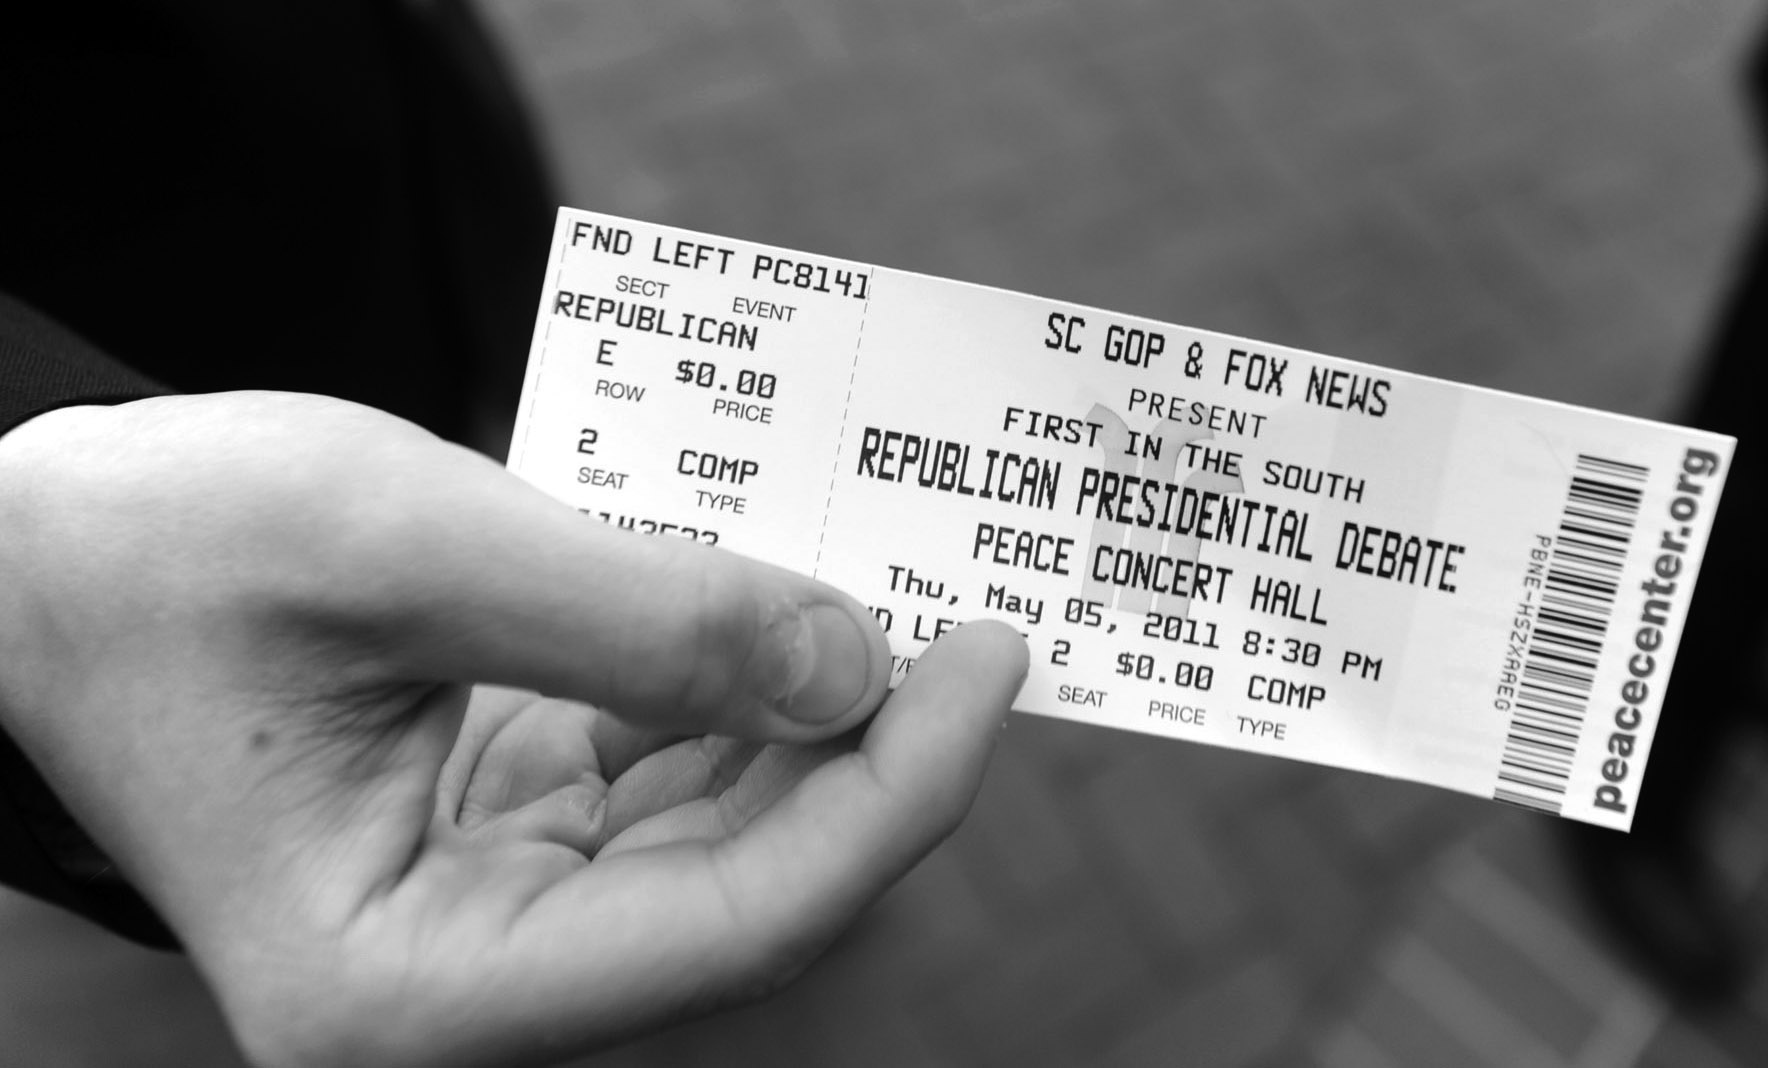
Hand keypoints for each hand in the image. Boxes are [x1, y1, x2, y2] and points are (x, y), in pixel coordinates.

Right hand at [0, 392, 1027, 1067]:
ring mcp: (489, 911)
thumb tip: (853, 657)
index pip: (734, 927)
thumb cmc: (156, 556)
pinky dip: (734, 691)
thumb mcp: (397, 545)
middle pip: (749, 892)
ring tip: (904, 596)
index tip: (989, 663)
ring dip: (816, 719)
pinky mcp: (505, 832)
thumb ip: (639, 614)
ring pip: (719, 834)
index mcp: (411, 985)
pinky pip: (663, 776)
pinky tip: (787, 604)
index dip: (891, 796)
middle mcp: (465, 981)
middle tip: (976, 619)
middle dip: (873, 756)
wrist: (35, 561)